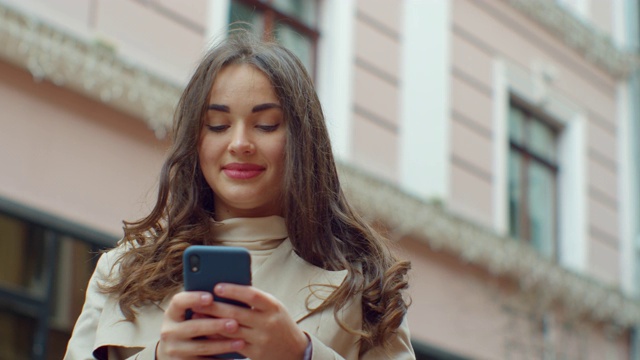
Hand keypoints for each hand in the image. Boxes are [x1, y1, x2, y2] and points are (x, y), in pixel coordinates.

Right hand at [156, 291, 245, 359]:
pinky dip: (220, 358)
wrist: (173, 352)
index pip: (178, 302)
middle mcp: (169, 332)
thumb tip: (227, 294)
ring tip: (240, 342)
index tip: (211, 297)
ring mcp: (175, 350)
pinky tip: (234, 356)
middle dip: (215, 326)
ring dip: (223, 345)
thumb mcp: (189, 314)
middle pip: (193, 327)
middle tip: (234, 323)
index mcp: (172, 314)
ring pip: (202, 347)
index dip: (194, 298)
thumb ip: (204, 306)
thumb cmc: (190, 325)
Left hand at [193, 283, 309, 359]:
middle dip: (214, 306)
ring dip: (211, 322)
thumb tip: (226, 289)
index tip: (217, 286)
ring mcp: (261, 339)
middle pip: (237, 313)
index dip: (233, 291)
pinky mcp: (255, 353)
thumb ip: (255, 300)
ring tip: (196, 315)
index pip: (252, 295)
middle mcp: (268, 322)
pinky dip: (217, 337)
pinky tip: (206, 331)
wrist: (295, 350)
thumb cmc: (278, 322)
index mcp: (273, 306)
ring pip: (231, 329)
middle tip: (197, 300)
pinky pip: (231, 344)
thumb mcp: (273, 307)